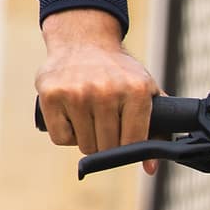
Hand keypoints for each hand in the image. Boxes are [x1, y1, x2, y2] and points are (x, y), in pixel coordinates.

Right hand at [35, 9, 161, 170]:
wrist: (83, 40)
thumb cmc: (118, 72)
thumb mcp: (145, 90)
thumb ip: (157, 129)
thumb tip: (150, 169)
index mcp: (136, 90)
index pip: (133, 143)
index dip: (128, 146)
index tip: (124, 136)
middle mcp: (107, 91)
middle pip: (107, 147)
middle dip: (106, 141)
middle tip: (104, 123)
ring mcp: (78, 93)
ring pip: (84, 145)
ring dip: (86, 138)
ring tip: (88, 116)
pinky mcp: (52, 94)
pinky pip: (61, 138)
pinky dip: (66, 134)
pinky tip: (71, 115)